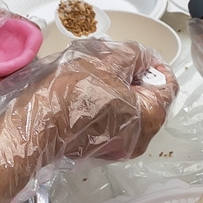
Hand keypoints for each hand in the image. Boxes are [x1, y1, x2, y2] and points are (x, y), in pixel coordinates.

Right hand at [0, 39, 177, 182]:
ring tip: (96, 76)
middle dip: (133, 76)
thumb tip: (145, 57)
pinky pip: (114, 120)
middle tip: (112, 63)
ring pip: (130, 108)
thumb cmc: (71, 95)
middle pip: (149, 97)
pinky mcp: (101, 149)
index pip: (168, 84)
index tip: (137, 55)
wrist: (34, 127)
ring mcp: (121, 146)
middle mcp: (142, 138)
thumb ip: (134, 54)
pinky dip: (107, 104)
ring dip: (118, 89)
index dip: (154, 64)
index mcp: (151, 117)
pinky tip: (87, 93)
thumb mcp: (107, 61)